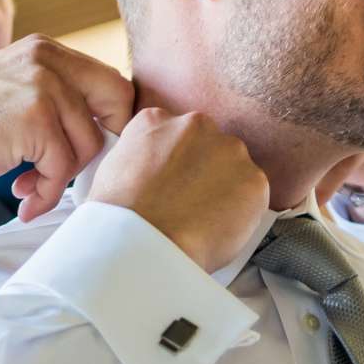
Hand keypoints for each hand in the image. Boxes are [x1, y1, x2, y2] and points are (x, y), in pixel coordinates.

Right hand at [0, 36, 135, 223]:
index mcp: (43, 49)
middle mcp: (45, 57)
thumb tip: (108, 124)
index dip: (111, 122)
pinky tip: (24, 200)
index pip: (110, 81)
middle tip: (69, 173)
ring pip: (89, 143)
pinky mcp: (33, 117)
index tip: (88, 154)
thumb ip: (53, 98)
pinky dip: (47, 192)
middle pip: (116, 102)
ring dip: (61, 178)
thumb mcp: (10, 95)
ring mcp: (40, 84)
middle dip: (100, 146)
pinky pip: (63, 167)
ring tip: (29, 188)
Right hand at [88, 108, 270, 271]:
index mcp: (156, 120)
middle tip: (189, 204)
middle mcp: (196, 124)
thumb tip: (151, 171)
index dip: (175, 162)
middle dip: (203, 171)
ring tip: (202, 221)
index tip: (172, 183)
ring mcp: (229, 150)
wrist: (142, 243)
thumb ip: (139, 157)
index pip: (174, 134)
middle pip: (208, 145)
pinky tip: (217, 230)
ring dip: (225, 190)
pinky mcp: (253, 180)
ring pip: (234, 169)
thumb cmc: (119, 218)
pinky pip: (252, 196)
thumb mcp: (110, 170)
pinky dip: (241, 213)